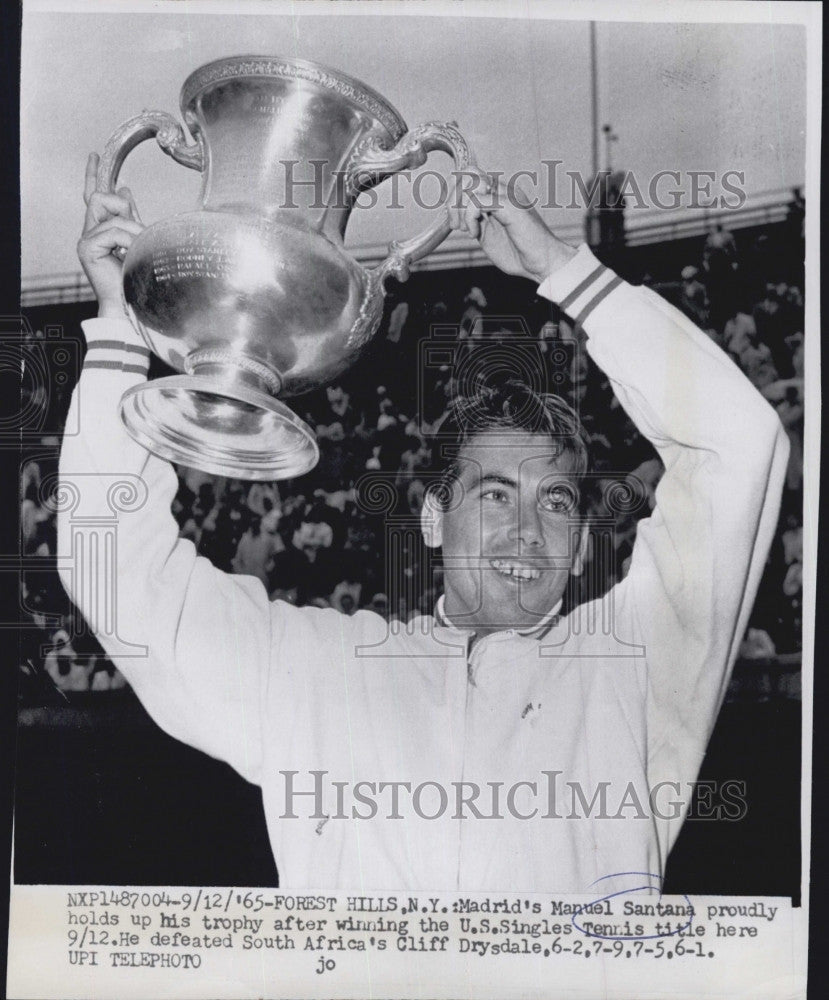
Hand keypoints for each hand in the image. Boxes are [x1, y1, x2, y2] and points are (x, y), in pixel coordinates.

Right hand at [77, 153, 143, 317]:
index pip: (94, 197)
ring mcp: (86, 241)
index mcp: (101, 230)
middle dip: (120, 206)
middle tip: (134, 227)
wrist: (130, 304)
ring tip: (140, 249)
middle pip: (98, 198)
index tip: (95, 156)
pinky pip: (112, 231)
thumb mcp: (137, 240)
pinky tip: (131, 254)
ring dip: (132, 230)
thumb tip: (125, 189)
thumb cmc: (136, 278)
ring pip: (110, 215)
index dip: (94, 176)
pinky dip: (128, 240)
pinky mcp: (86, 248)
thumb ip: (130, 217)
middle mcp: (89, 233)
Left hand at [446, 165, 575, 282]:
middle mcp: (503, 190)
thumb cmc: (519, 253)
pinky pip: (478, 200)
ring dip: (460, 209)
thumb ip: (474, 220)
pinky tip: (476, 234)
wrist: (542, 263)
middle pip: (467, 173)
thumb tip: (454, 214)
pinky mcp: (510, 206)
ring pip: (471, 182)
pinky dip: (470, 218)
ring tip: (467, 230)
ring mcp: (507, 195)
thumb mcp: (487, 234)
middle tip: (457, 225)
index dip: (454, 195)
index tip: (455, 222)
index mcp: (498, 195)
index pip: (468, 176)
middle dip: (453, 200)